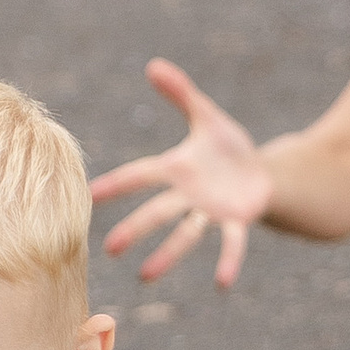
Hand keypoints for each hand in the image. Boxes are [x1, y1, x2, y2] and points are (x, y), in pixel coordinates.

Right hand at [87, 59, 277, 288]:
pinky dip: (228, 261)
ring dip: (167, 254)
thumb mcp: (206, 116)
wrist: (262, 175)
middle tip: (110, 249)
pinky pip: (231, 243)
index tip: (87, 194)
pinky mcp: (237, 221)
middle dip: (135, 229)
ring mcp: (210, 212)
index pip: (140, 175)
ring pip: (186, 233)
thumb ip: (180, 93)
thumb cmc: (228, 148)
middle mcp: (188, 195)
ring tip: (146, 277)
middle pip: (158, 211)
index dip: (116, 184)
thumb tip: (153, 65)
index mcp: (176, 169)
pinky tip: (223, 283)